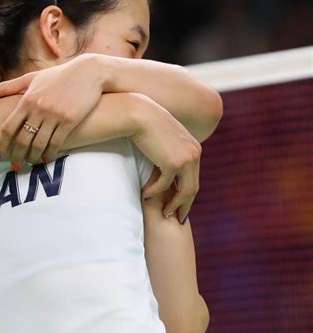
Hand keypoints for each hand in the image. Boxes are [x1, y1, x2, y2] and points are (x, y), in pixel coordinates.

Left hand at [0, 55, 104, 163]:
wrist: (88, 72)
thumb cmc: (58, 75)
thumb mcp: (31, 78)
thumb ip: (7, 87)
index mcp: (26, 99)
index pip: (8, 127)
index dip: (1, 145)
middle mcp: (38, 108)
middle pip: (22, 140)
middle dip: (17, 156)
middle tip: (15, 166)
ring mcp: (54, 115)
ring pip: (38, 144)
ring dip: (33, 157)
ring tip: (30, 163)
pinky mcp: (69, 120)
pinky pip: (56, 143)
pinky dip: (49, 154)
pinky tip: (47, 158)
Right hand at [131, 96, 200, 223]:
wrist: (138, 114)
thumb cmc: (145, 123)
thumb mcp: (162, 137)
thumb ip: (168, 149)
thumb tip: (164, 162)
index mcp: (194, 147)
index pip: (193, 176)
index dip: (187, 193)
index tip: (180, 206)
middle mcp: (194, 153)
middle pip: (193, 187)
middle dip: (185, 205)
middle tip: (177, 218)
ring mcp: (186, 159)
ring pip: (184, 191)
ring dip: (173, 204)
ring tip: (164, 213)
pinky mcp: (173, 163)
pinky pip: (165, 185)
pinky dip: (155, 192)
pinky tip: (145, 194)